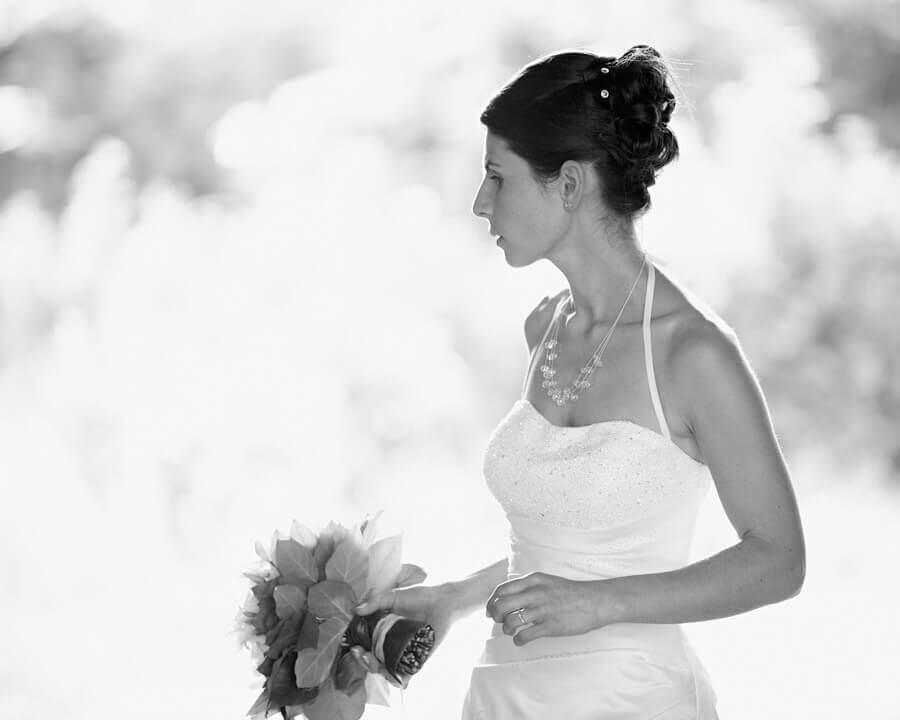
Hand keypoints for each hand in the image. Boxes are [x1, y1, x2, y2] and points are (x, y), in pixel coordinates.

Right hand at [349, 583, 459, 683]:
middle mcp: (389, 644)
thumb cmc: (419, 597)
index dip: (356, 647)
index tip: (352, 646)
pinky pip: (403, 676)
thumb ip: (375, 601)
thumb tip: (355, 610)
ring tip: (374, 662)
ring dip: (376, 668)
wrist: (444, 601)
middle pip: (371, 659)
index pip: (364, 643)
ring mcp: (402, 653)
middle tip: (360, 652)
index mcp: (381, 630)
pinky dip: (396, 679)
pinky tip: (391, 675)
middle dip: (363, 659)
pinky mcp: (416, 661)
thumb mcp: (393, 596)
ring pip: (384, 669)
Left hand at [485, 571, 620, 645]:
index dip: (492, 602)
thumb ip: (528, 587)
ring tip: (512, 631)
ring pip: (511, 621)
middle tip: (499, 621)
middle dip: (495, 616)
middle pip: (501, 606)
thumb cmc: (571, 592)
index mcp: (533, 580)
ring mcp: (543, 610)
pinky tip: (521, 639)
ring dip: (507, 629)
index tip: (491, 610)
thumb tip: (508, 598)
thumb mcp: (547, 581)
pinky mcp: (550, 626)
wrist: (596, 601)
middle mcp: (535, 593)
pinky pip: (525, 635)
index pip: (501, 590)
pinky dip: (518, 640)